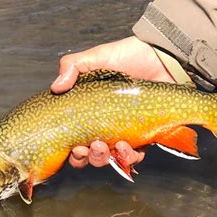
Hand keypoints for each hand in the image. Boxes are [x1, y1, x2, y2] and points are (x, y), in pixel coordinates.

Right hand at [52, 36, 174, 168]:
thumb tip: (56, 87)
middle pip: (90, 156)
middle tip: (92, 146)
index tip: (74, 146)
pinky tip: (126, 147)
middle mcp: (103, 127)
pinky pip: (134, 156)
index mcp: (88, 112)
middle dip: (88, 157)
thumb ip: (72, 66)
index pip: (73, 141)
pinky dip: (128, 158)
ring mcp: (123, 132)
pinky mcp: (143, 135)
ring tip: (109, 146)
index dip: (72, 151)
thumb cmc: (127, 56)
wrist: (161, 57)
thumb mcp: (95, 57)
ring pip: (110, 159)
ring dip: (105, 159)